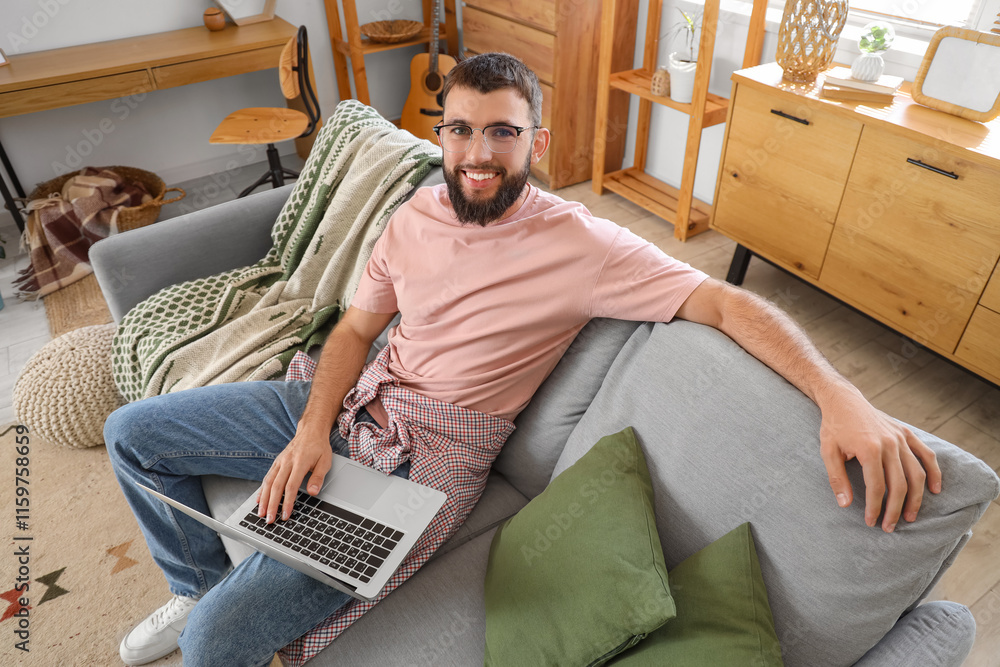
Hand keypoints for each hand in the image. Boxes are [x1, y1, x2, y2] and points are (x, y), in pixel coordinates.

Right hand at [257, 428, 332, 522]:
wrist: (310, 431)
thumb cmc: (319, 447)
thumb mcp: (325, 461)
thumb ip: (318, 477)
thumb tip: (313, 492)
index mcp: (300, 462)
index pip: (291, 486)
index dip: (287, 502)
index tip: (285, 515)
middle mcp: (287, 462)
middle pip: (277, 486)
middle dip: (272, 505)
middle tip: (269, 519)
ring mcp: (280, 462)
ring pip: (269, 482)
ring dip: (264, 499)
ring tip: (261, 513)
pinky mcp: (276, 462)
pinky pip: (267, 477)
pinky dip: (262, 489)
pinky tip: (259, 499)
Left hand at [818, 385, 941, 532]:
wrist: (843, 400)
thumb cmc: (833, 427)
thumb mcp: (827, 452)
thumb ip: (837, 478)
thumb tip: (845, 504)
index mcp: (869, 449)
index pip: (877, 487)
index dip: (875, 507)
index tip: (871, 521)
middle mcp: (889, 444)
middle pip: (899, 484)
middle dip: (895, 509)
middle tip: (889, 527)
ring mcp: (900, 438)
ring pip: (916, 474)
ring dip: (916, 498)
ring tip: (910, 516)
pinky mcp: (906, 433)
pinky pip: (926, 455)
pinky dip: (934, 472)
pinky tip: (935, 490)